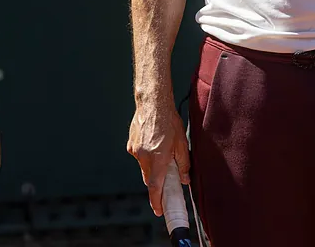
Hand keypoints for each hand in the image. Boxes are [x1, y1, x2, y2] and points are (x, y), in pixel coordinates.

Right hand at [127, 98, 190, 216]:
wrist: (152, 102)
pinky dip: (146, 154)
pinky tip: (153, 141)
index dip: (157, 201)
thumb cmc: (169, 121)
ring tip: (161, 148)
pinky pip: (139, 155)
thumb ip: (183, 164)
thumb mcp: (181, 143)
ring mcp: (135, 150)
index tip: (159, 211)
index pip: (155, 187)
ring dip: (152, 164)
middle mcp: (143, 156)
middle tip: (167, 175)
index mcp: (157, 158)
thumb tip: (184, 179)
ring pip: (144, 166)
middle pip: (149, 178)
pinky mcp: (131, 144)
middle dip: (157, 180)